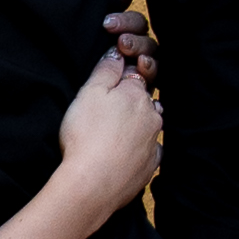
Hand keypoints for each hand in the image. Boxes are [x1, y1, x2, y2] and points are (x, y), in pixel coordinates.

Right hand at [61, 14, 163, 211]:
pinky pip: (147, 153)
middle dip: (128, 105)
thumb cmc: (85, 135)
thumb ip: (106, 69)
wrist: (91, 185)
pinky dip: (136, 152)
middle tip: (104, 116)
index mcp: (137, 94)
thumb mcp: (89, 93)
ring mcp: (153, 143)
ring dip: (134, 128)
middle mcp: (152, 116)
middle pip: (143, 103)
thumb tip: (118, 53)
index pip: (133, 78)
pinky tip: (121, 156)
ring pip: (147, 127)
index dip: (118, 83)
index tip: (104, 93)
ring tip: (111, 137)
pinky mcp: (150, 167)